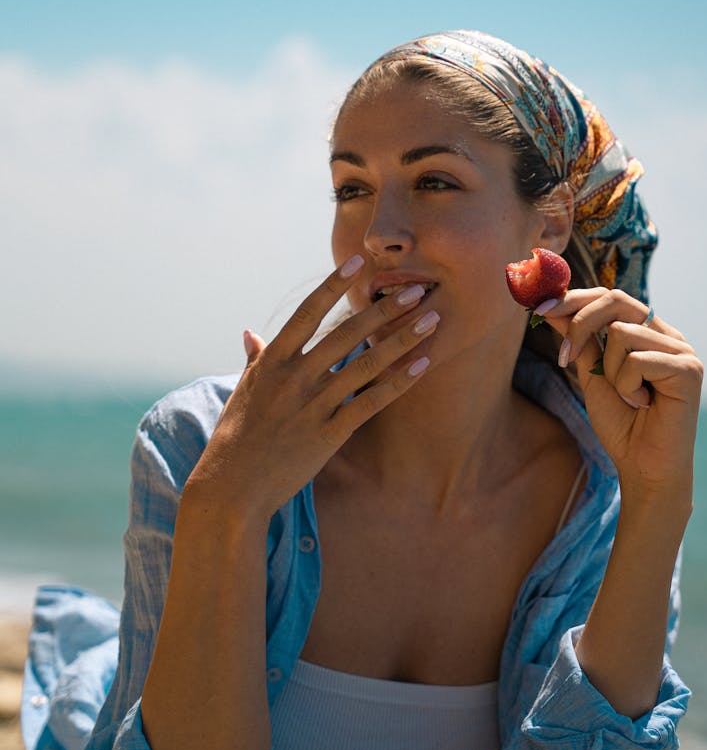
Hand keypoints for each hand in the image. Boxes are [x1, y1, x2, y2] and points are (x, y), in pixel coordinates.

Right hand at [184, 255, 438, 521]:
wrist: (232, 486)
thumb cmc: (235, 438)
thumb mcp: (242, 391)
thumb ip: (255, 359)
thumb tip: (251, 332)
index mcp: (273, 361)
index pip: (308, 312)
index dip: (334, 285)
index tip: (359, 262)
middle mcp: (295, 377)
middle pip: (347, 333)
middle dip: (385, 308)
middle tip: (417, 289)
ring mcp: (314, 404)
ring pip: (366, 364)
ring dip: (403, 340)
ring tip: (431, 320)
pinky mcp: (330, 433)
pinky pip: (371, 402)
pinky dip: (398, 382)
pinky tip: (422, 365)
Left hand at [537, 289, 702, 510]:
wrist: (642, 467)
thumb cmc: (621, 424)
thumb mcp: (591, 375)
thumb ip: (578, 340)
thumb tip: (550, 307)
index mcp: (648, 333)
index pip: (610, 297)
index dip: (574, 298)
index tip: (540, 309)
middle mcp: (668, 335)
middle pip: (616, 300)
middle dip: (580, 323)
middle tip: (566, 356)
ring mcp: (682, 350)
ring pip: (622, 332)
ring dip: (609, 370)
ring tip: (626, 397)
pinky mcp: (689, 369)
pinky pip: (638, 359)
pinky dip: (627, 386)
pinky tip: (642, 405)